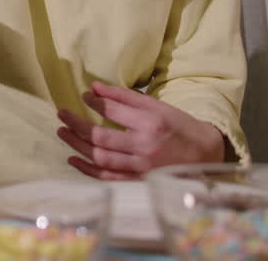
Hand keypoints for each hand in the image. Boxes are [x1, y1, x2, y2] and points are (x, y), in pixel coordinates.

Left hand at [56, 81, 224, 179]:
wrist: (206, 155)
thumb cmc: (180, 127)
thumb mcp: (157, 106)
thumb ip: (125, 96)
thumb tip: (94, 86)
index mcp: (150, 124)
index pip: (112, 112)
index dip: (94, 102)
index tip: (84, 95)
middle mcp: (144, 146)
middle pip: (100, 137)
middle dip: (76, 124)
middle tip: (61, 113)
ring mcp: (140, 167)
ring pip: (100, 158)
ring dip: (77, 145)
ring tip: (62, 132)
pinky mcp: (138, 181)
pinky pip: (107, 177)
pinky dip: (88, 169)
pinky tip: (73, 159)